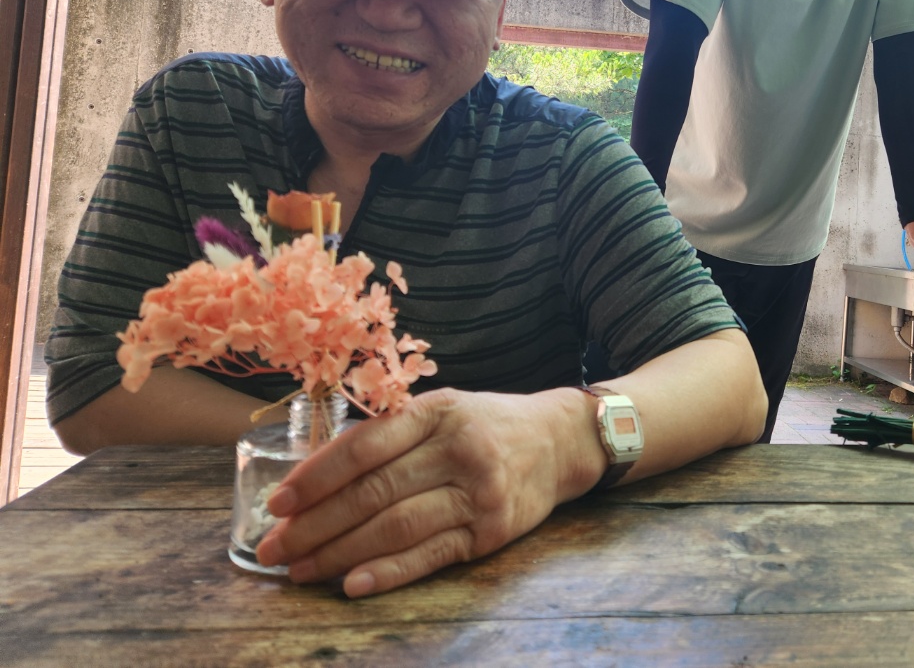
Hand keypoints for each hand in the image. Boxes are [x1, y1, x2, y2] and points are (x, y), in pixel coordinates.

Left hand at [255, 386, 602, 596]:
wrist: (558, 442)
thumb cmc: (484, 425)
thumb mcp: (442, 409)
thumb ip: (389, 434)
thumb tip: (313, 476)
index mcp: (438, 412)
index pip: (366, 446)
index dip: (317, 477)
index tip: (279, 503)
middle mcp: (459, 449)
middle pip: (375, 493)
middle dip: (316, 524)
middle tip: (275, 547)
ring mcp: (479, 492)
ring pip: (397, 527)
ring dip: (340, 554)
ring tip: (301, 569)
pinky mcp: (492, 531)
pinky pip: (430, 555)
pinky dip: (389, 572)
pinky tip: (353, 584)